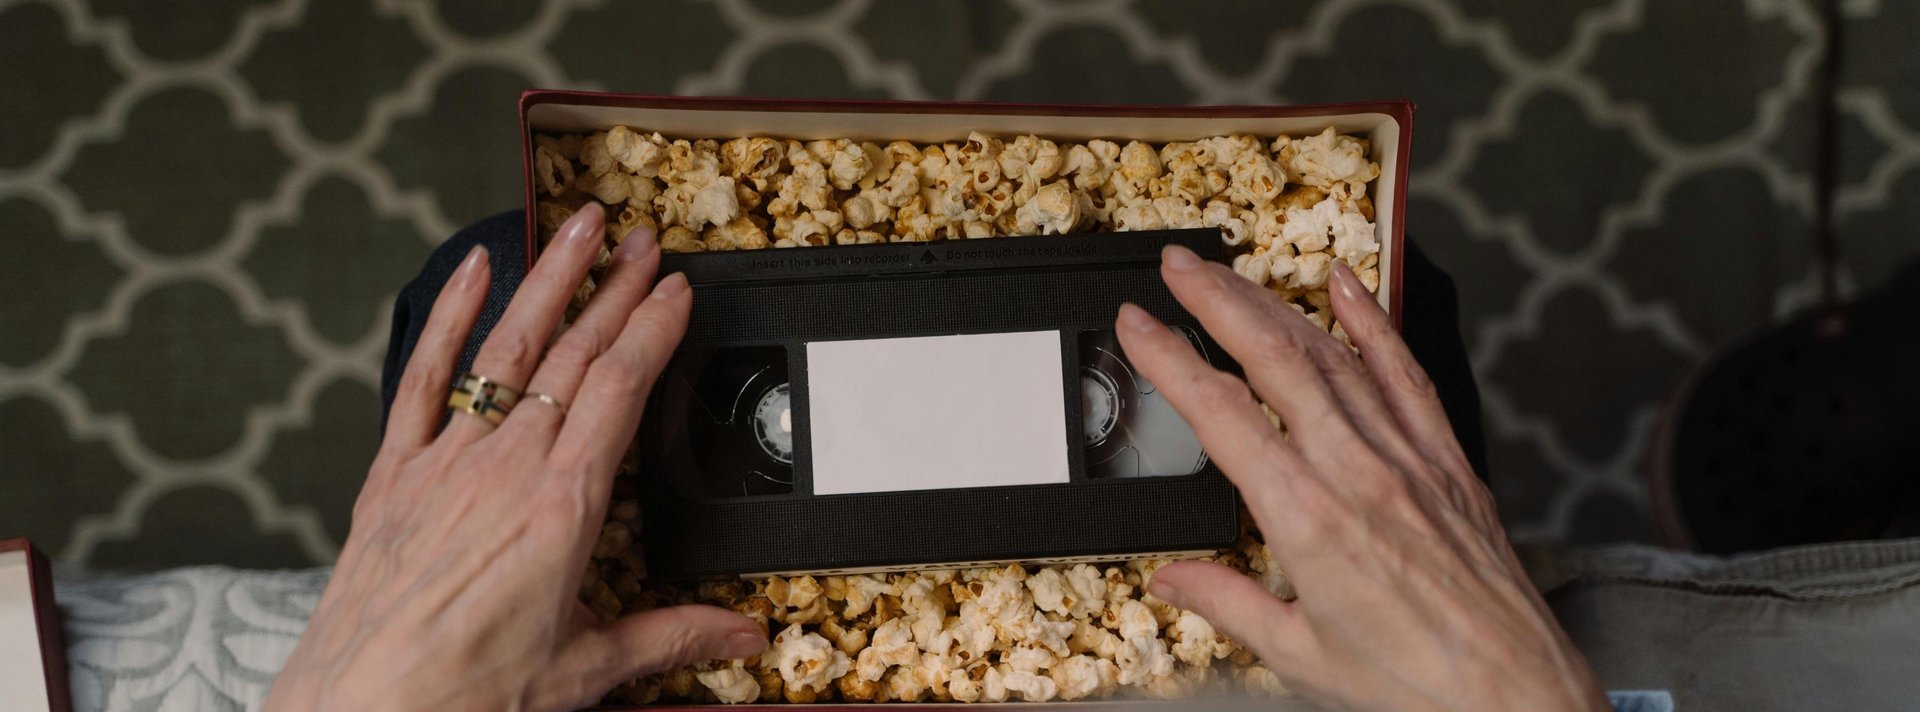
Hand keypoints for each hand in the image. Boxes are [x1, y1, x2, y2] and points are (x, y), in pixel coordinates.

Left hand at [263, 204, 764, 711]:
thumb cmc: (461, 696)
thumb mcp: (584, 670)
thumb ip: (670, 638)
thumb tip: (741, 634)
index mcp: (562, 508)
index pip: (620, 387)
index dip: (654, 328)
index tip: (679, 290)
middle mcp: (505, 469)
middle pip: (573, 353)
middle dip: (615, 288)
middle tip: (646, 242)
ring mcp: (446, 463)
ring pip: (506, 349)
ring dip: (547, 280)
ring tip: (578, 229)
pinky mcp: (395, 475)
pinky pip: (424, 379)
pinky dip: (448, 319)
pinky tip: (471, 274)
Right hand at [1119, 246, 1607, 711]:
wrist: (1512, 694)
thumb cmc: (1414, 683)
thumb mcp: (1299, 654)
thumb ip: (1227, 604)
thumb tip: (1172, 579)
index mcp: (1305, 518)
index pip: (1219, 414)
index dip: (1168, 359)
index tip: (1135, 322)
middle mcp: (1356, 472)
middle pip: (1275, 358)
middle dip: (1218, 300)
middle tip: (1179, 263)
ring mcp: (1406, 458)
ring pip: (1333, 355)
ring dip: (1277, 304)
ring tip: (1234, 273)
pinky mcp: (1447, 463)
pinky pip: (1406, 375)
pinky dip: (1374, 325)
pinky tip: (1348, 288)